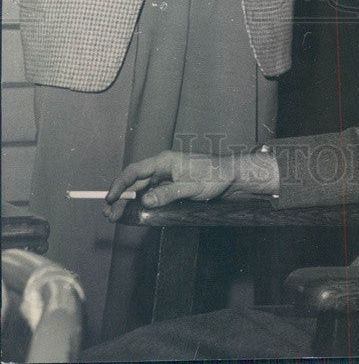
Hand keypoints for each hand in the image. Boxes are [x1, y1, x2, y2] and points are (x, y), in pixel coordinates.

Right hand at [103, 150, 234, 220]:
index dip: (120, 184)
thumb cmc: (214, 176)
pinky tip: (135, 214)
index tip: (109, 198)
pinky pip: (152, 195)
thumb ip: (167, 193)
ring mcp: (166, 178)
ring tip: (116, 216)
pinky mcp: (171, 187)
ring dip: (129, 202)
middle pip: (135, 182)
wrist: (231, 177)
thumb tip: (145, 201)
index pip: (135, 171)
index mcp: (164, 161)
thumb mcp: (191, 186)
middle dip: (120, 197)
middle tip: (108, 214)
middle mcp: (162, 168)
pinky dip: (141, 204)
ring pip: (142, 190)